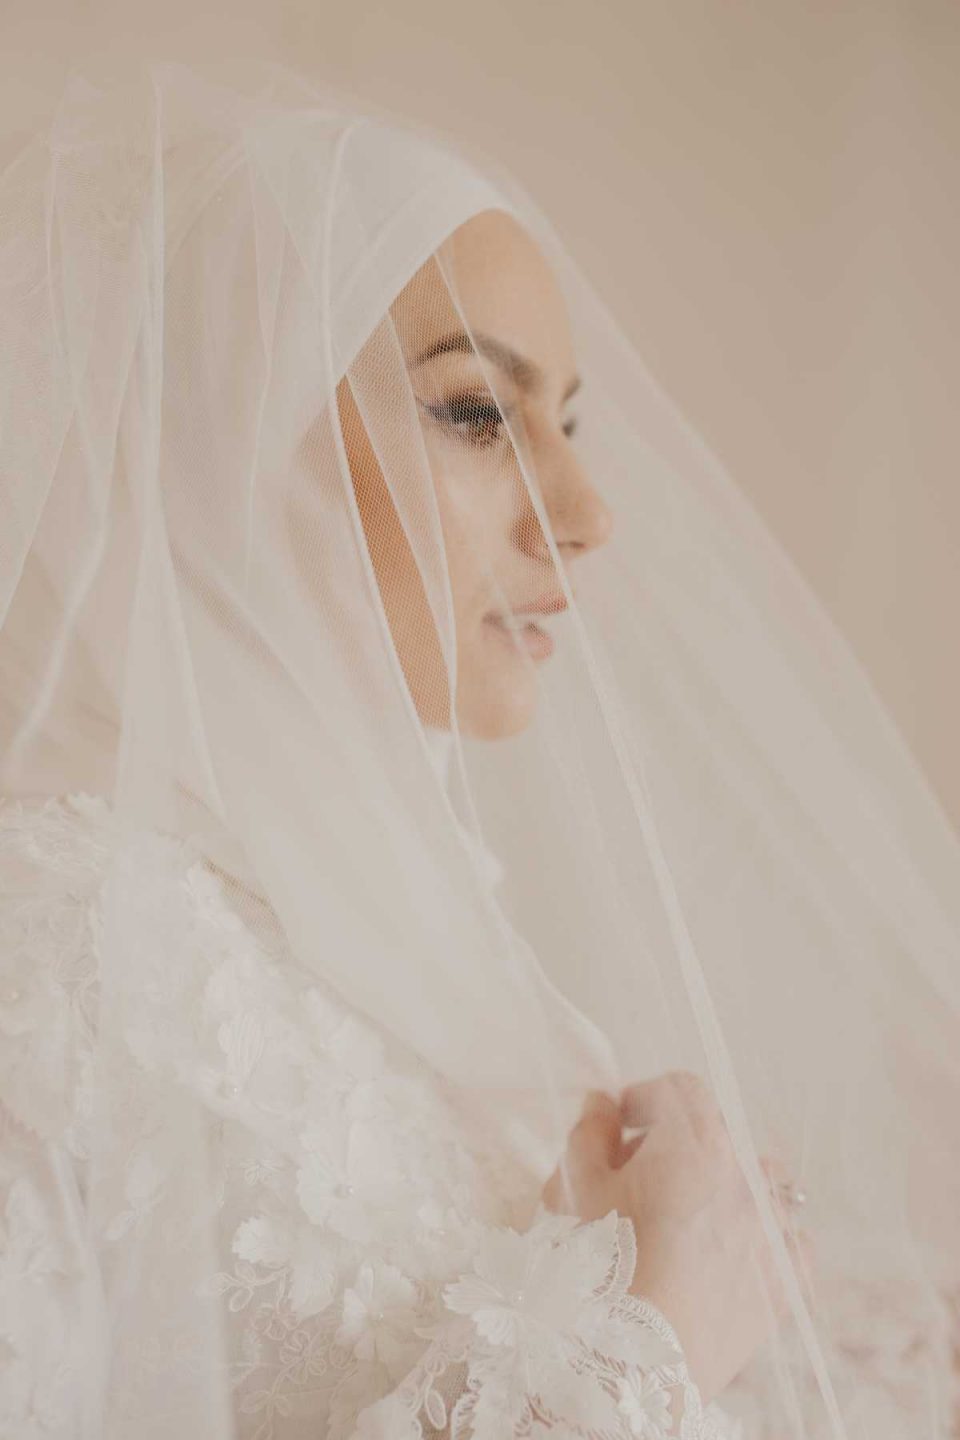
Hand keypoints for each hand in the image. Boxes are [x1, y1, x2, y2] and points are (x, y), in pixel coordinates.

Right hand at [541, 1071, 813, 1405]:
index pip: (681, 1089)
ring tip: (687, 1225)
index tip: (620, 1126)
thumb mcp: (576, 1186)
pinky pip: (785, 1242)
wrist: (636, 1359)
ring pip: (759, 1186)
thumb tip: (601, 1104)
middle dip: (679, 1148)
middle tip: (640, 1182)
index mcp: (696, 1139)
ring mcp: (774, 1226)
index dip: (646, 1100)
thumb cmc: (602, 1265)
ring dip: (727, 1191)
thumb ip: (589, 1130)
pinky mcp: (788, 1278)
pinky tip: (724, 1262)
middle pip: (719, 1136)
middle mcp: (747, 1173)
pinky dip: (760, 1243)